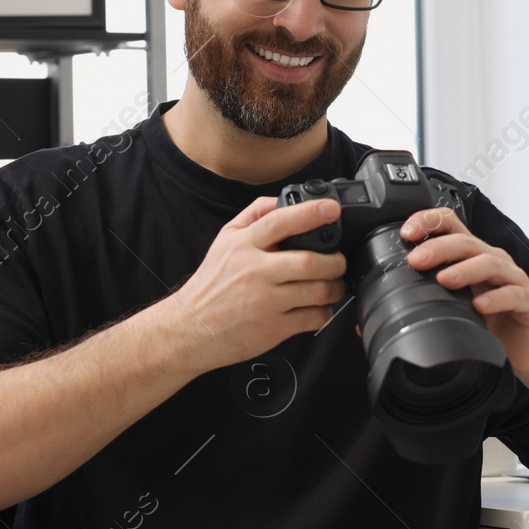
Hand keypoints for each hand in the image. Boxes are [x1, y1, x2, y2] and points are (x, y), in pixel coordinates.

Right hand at [161, 195, 347, 372]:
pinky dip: (324, 311)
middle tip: (338, 261)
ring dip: (335, 287)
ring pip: (318, 291)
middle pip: (309, 262)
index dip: (310, 213)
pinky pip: (313, 317)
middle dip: (335, 261)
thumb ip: (254, 215)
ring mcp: (265, 301)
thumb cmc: (212, 284)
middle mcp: (255, 272)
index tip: (332, 209)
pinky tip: (318, 306)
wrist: (190, 329)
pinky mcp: (273, 328)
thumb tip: (283, 199)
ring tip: (334, 284)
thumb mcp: (225, 240)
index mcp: (244, 246)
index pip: (280, 222)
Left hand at [399, 207, 528, 372]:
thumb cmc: (489, 322)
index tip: (406, 233)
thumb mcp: (452, 306)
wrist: (527, 347)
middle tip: (416, 260)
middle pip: (467, 242)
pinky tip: (480, 305)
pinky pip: (514, 294)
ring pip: (491, 263)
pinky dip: (496, 298)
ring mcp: (513, 279)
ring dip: (465, 269)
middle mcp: (493, 260)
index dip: (429, 222)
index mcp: (472, 256)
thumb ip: (422, 302)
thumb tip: (372, 317)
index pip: (451, 225)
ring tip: (444, 280)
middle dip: (439, 247)